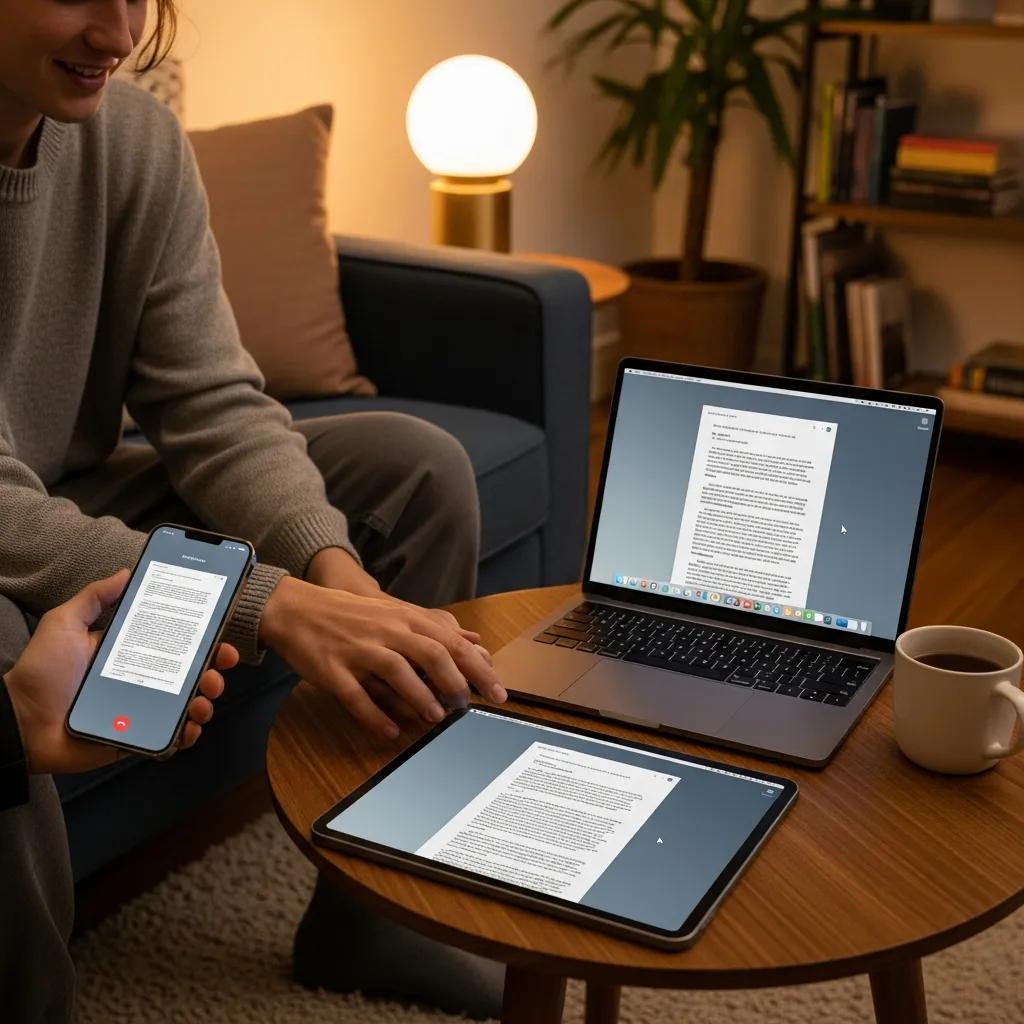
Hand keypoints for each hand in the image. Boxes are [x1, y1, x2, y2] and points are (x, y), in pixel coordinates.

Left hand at [5, 571, 238, 774]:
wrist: (21, 722)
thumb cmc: (41, 672)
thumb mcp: (64, 623)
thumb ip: (94, 597)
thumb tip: (126, 572)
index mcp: (130, 652)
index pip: (174, 642)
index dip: (201, 635)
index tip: (219, 629)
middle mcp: (142, 679)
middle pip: (191, 672)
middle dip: (215, 666)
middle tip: (221, 660)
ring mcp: (143, 709)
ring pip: (189, 704)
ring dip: (207, 698)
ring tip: (204, 694)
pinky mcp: (138, 737)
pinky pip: (172, 738)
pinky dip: (188, 733)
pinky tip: (190, 724)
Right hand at [260, 574, 506, 739]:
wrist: (297, 609)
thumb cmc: (353, 615)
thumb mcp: (396, 614)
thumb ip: (435, 630)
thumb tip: (476, 645)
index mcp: (404, 619)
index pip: (450, 643)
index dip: (477, 669)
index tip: (497, 692)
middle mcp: (385, 631)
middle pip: (430, 654)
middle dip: (455, 683)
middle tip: (469, 707)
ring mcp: (358, 650)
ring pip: (396, 672)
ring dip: (419, 697)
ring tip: (435, 718)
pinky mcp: (332, 670)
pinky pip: (356, 696)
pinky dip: (375, 716)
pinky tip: (391, 732)